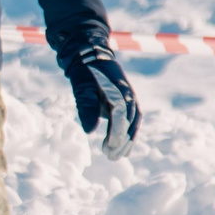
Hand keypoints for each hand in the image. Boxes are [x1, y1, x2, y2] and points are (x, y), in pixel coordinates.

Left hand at [61, 41, 140, 159]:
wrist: (90, 57)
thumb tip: (89, 131)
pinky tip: (123, 146)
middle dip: (122, 141)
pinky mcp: (127, 101)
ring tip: (118, 155)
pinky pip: (132, 119)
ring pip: (133, 122)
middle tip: (111, 157)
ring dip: (127, 140)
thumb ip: (86, 106)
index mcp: (118, 91)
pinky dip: (129, 133)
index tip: (108, 147)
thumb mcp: (81, 87)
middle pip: (130, 122)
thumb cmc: (84, 73)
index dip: (115, 133)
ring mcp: (129, 98)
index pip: (121, 116)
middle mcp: (128, 95)